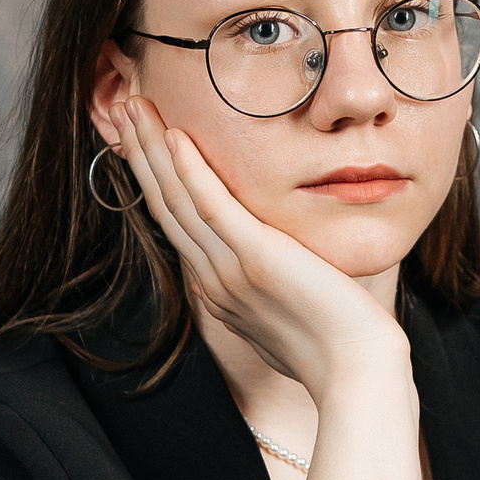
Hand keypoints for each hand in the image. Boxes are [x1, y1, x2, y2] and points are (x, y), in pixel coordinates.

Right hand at [115, 95, 403, 399]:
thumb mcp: (291, 314)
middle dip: (141, 155)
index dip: (155, 179)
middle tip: (123, 109)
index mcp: (220, 289)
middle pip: (166, 205)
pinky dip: (191, 170)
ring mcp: (231, 269)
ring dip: (152, 150)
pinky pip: (213, 207)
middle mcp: (215, 278)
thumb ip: (272, 287)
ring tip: (133, 107)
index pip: (178, 224)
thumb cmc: (338, 350)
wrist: (356, 372)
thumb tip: (272, 272)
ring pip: (178, 200)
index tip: (142, 142)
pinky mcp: (257, 258)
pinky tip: (174, 136)